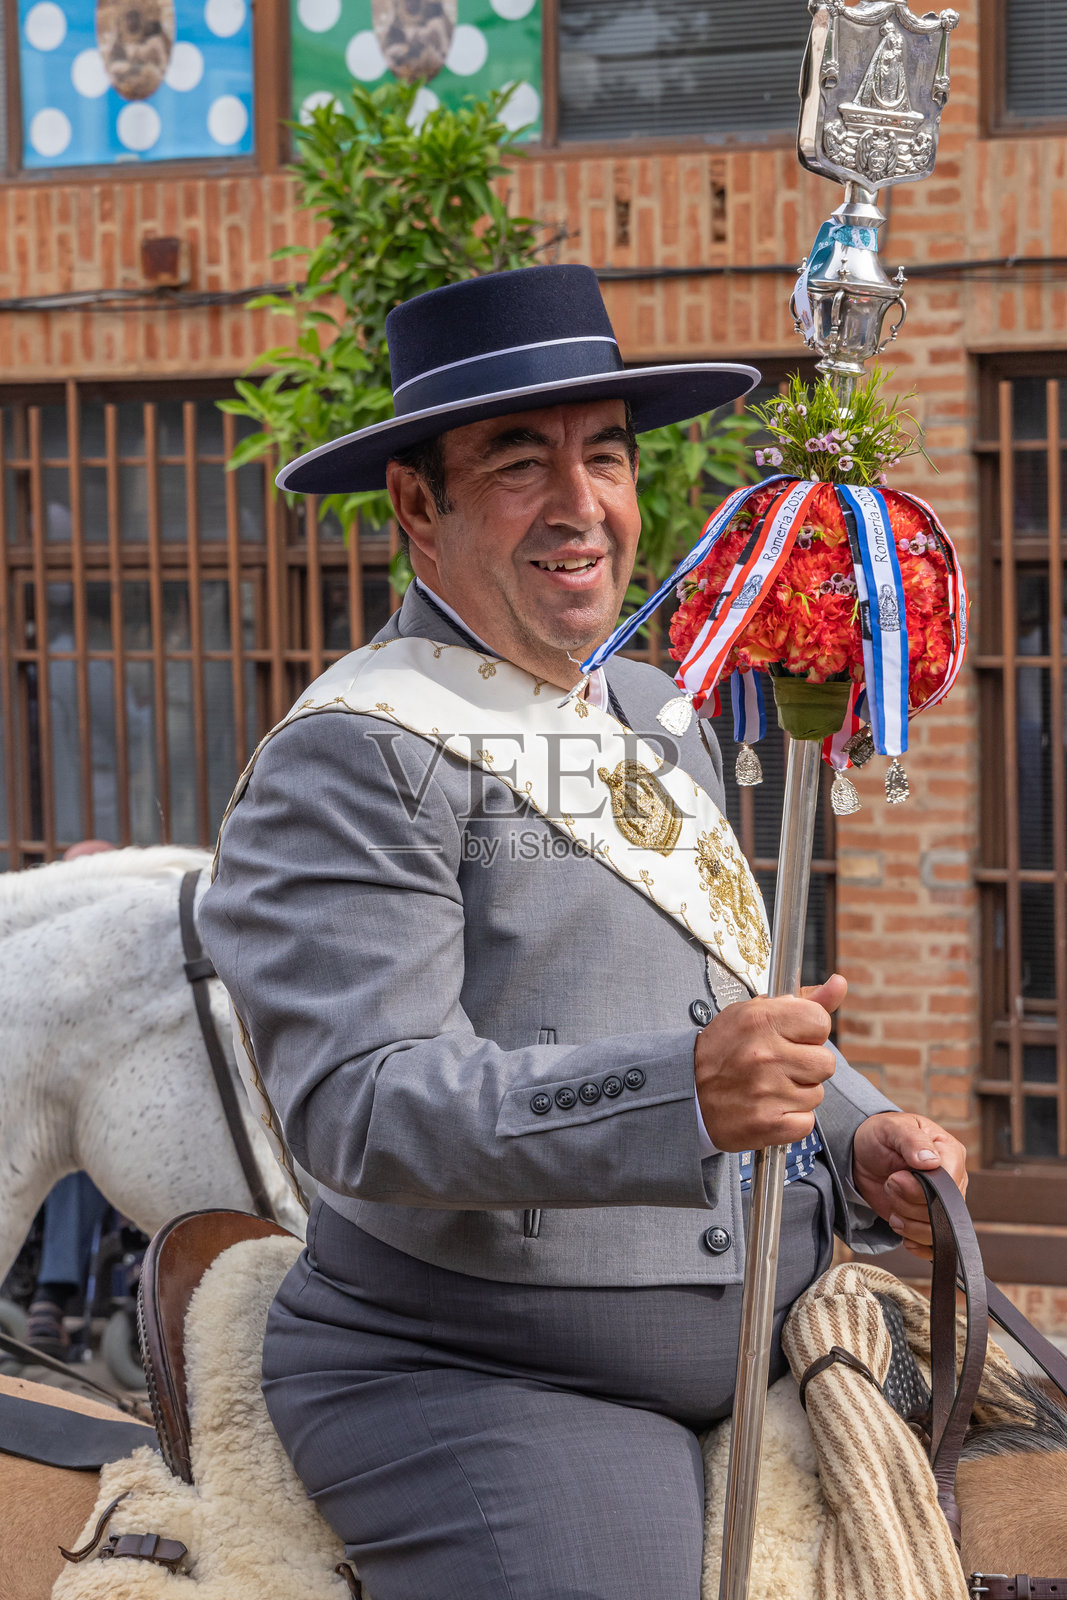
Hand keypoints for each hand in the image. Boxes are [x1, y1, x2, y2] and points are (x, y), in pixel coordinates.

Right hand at [694, 975, 846, 1151]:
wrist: (688, 1092)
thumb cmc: (724, 1049)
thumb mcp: (753, 1013)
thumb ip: (802, 1001)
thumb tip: (839, 984)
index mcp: (761, 1020)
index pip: (820, 1022)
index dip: (810, 1032)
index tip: (792, 1037)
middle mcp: (765, 1055)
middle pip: (825, 1062)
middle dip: (807, 1065)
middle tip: (781, 1065)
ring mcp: (767, 1092)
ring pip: (817, 1094)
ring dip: (799, 1093)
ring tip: (770, 1087)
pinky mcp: (768, 1124)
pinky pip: (807, 1122)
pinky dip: (792, 1118)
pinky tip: (770, 1107)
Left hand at [851, 1112, 967, 1259]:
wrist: (863, 1155)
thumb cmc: (881, 1136)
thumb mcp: (891, 1128)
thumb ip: (911, 1141)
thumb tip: (930, 1160)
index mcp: (949, 1153)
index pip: (949, 1183)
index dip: (920, 1188)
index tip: (896, 1177)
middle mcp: (953, 1181)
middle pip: (942, 1211)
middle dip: (907, 1203)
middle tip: (889, 1183)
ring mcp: (942, 1203)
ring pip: (936, 1230)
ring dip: (906, 1221)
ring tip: (891, 1200)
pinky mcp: (928, 1220)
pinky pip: (933, 1244)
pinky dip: (914, 1242)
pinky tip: (898, 1226)